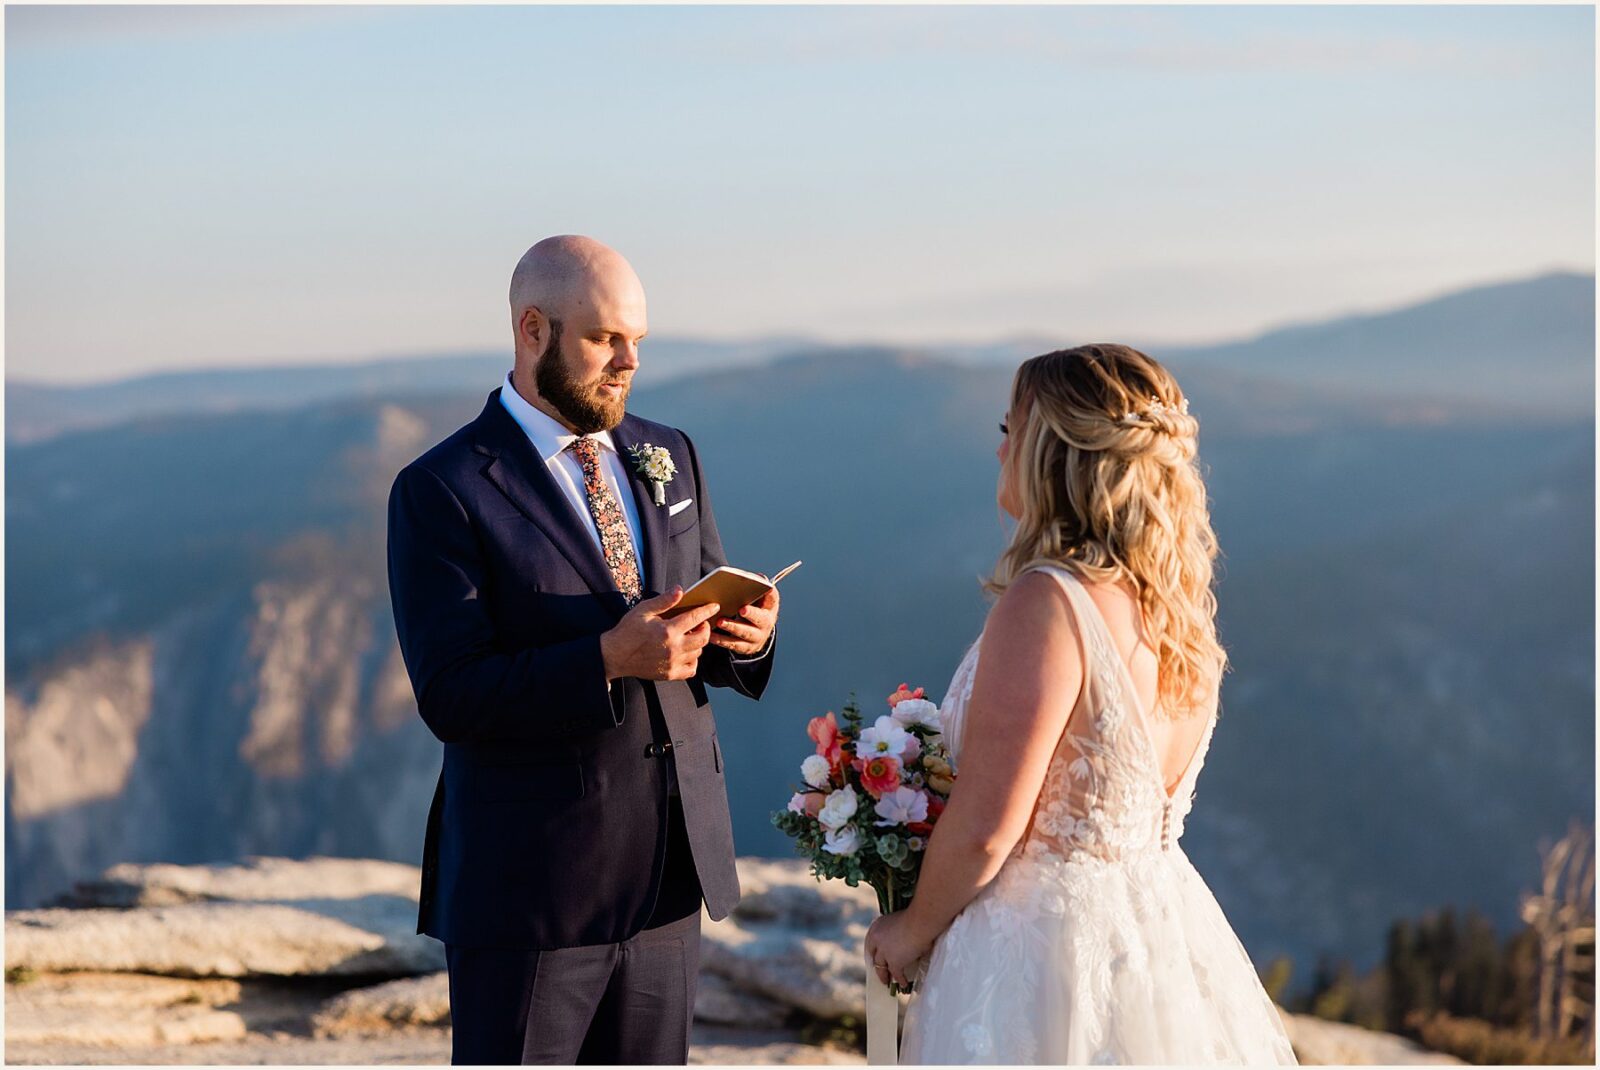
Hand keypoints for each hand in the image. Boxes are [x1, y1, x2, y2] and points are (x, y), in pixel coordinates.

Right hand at [600, 588, 721, 681]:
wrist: (614, 656)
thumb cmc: (627, 631)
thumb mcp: (643, 610)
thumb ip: (664, 601)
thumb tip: (680, 590)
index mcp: (668, 630)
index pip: (695, 618)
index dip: (707, 610)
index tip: (714, 606)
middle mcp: (673, 648)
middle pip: (703, 637)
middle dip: (705, 627)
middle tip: (699, 622)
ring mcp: (672, 663)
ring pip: (698, 652)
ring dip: (698, 642)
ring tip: (689, 635)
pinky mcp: (669, 674)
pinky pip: (691, 669)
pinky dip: (692, 660)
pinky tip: (685, 652)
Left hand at [707, 584, 777, 656]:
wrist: (757, 633)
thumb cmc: (754, 610)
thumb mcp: (758, 599)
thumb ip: (756, 587)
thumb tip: (757, 577)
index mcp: (770, 608)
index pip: (772, 599)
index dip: (769, 594)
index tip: (765, 588)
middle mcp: (766, 624)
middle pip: (760, 619)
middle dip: (751, 614)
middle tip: (741, 609)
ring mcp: (757, 638)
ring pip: (745, 634)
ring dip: (732, 627)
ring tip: (720, 621)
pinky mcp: (746, 648)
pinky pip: (733, 645)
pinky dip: (721, 640)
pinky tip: (710, 635)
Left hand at [864, 910, 932, 990]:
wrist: (921, 921)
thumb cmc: (916, 917)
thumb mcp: (900, 921)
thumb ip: (896, 930)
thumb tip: (903, 939)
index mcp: (877, 926)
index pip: (871, 942)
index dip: (875, 951)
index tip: (876, 958)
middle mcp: (876, 939)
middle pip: (874, 956)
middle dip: (877, 964)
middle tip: (881, 970)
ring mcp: (884, 952)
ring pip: (881, 967)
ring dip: (884, 975)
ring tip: (887, 981)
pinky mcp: (894, 962)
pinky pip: (896, 974)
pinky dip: (900, 979)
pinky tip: (904, 983)